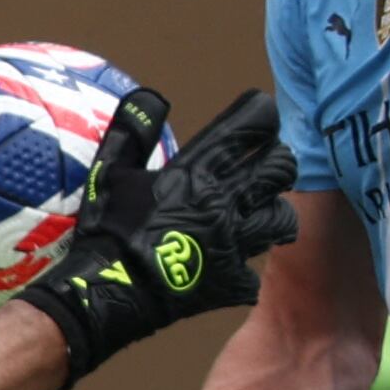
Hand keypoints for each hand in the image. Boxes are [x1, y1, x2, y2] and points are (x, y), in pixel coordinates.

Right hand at [19, 88, 300, 388]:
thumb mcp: (109, 173)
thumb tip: (148, 97)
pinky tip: (229, 269)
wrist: (106, 292)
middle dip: (277, 163)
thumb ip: (132, 132)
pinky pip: (254, 273)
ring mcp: (232, 243)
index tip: (258, 118)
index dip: (261, 116)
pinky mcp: (230, 281)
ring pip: (283, 219)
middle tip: (264, 168)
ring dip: (273, 214)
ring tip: (259, 217)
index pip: (251, 126)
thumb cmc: (106, 230)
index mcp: (197, 171)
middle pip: (281, 168)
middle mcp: (224, 202)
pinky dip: (243, 272)